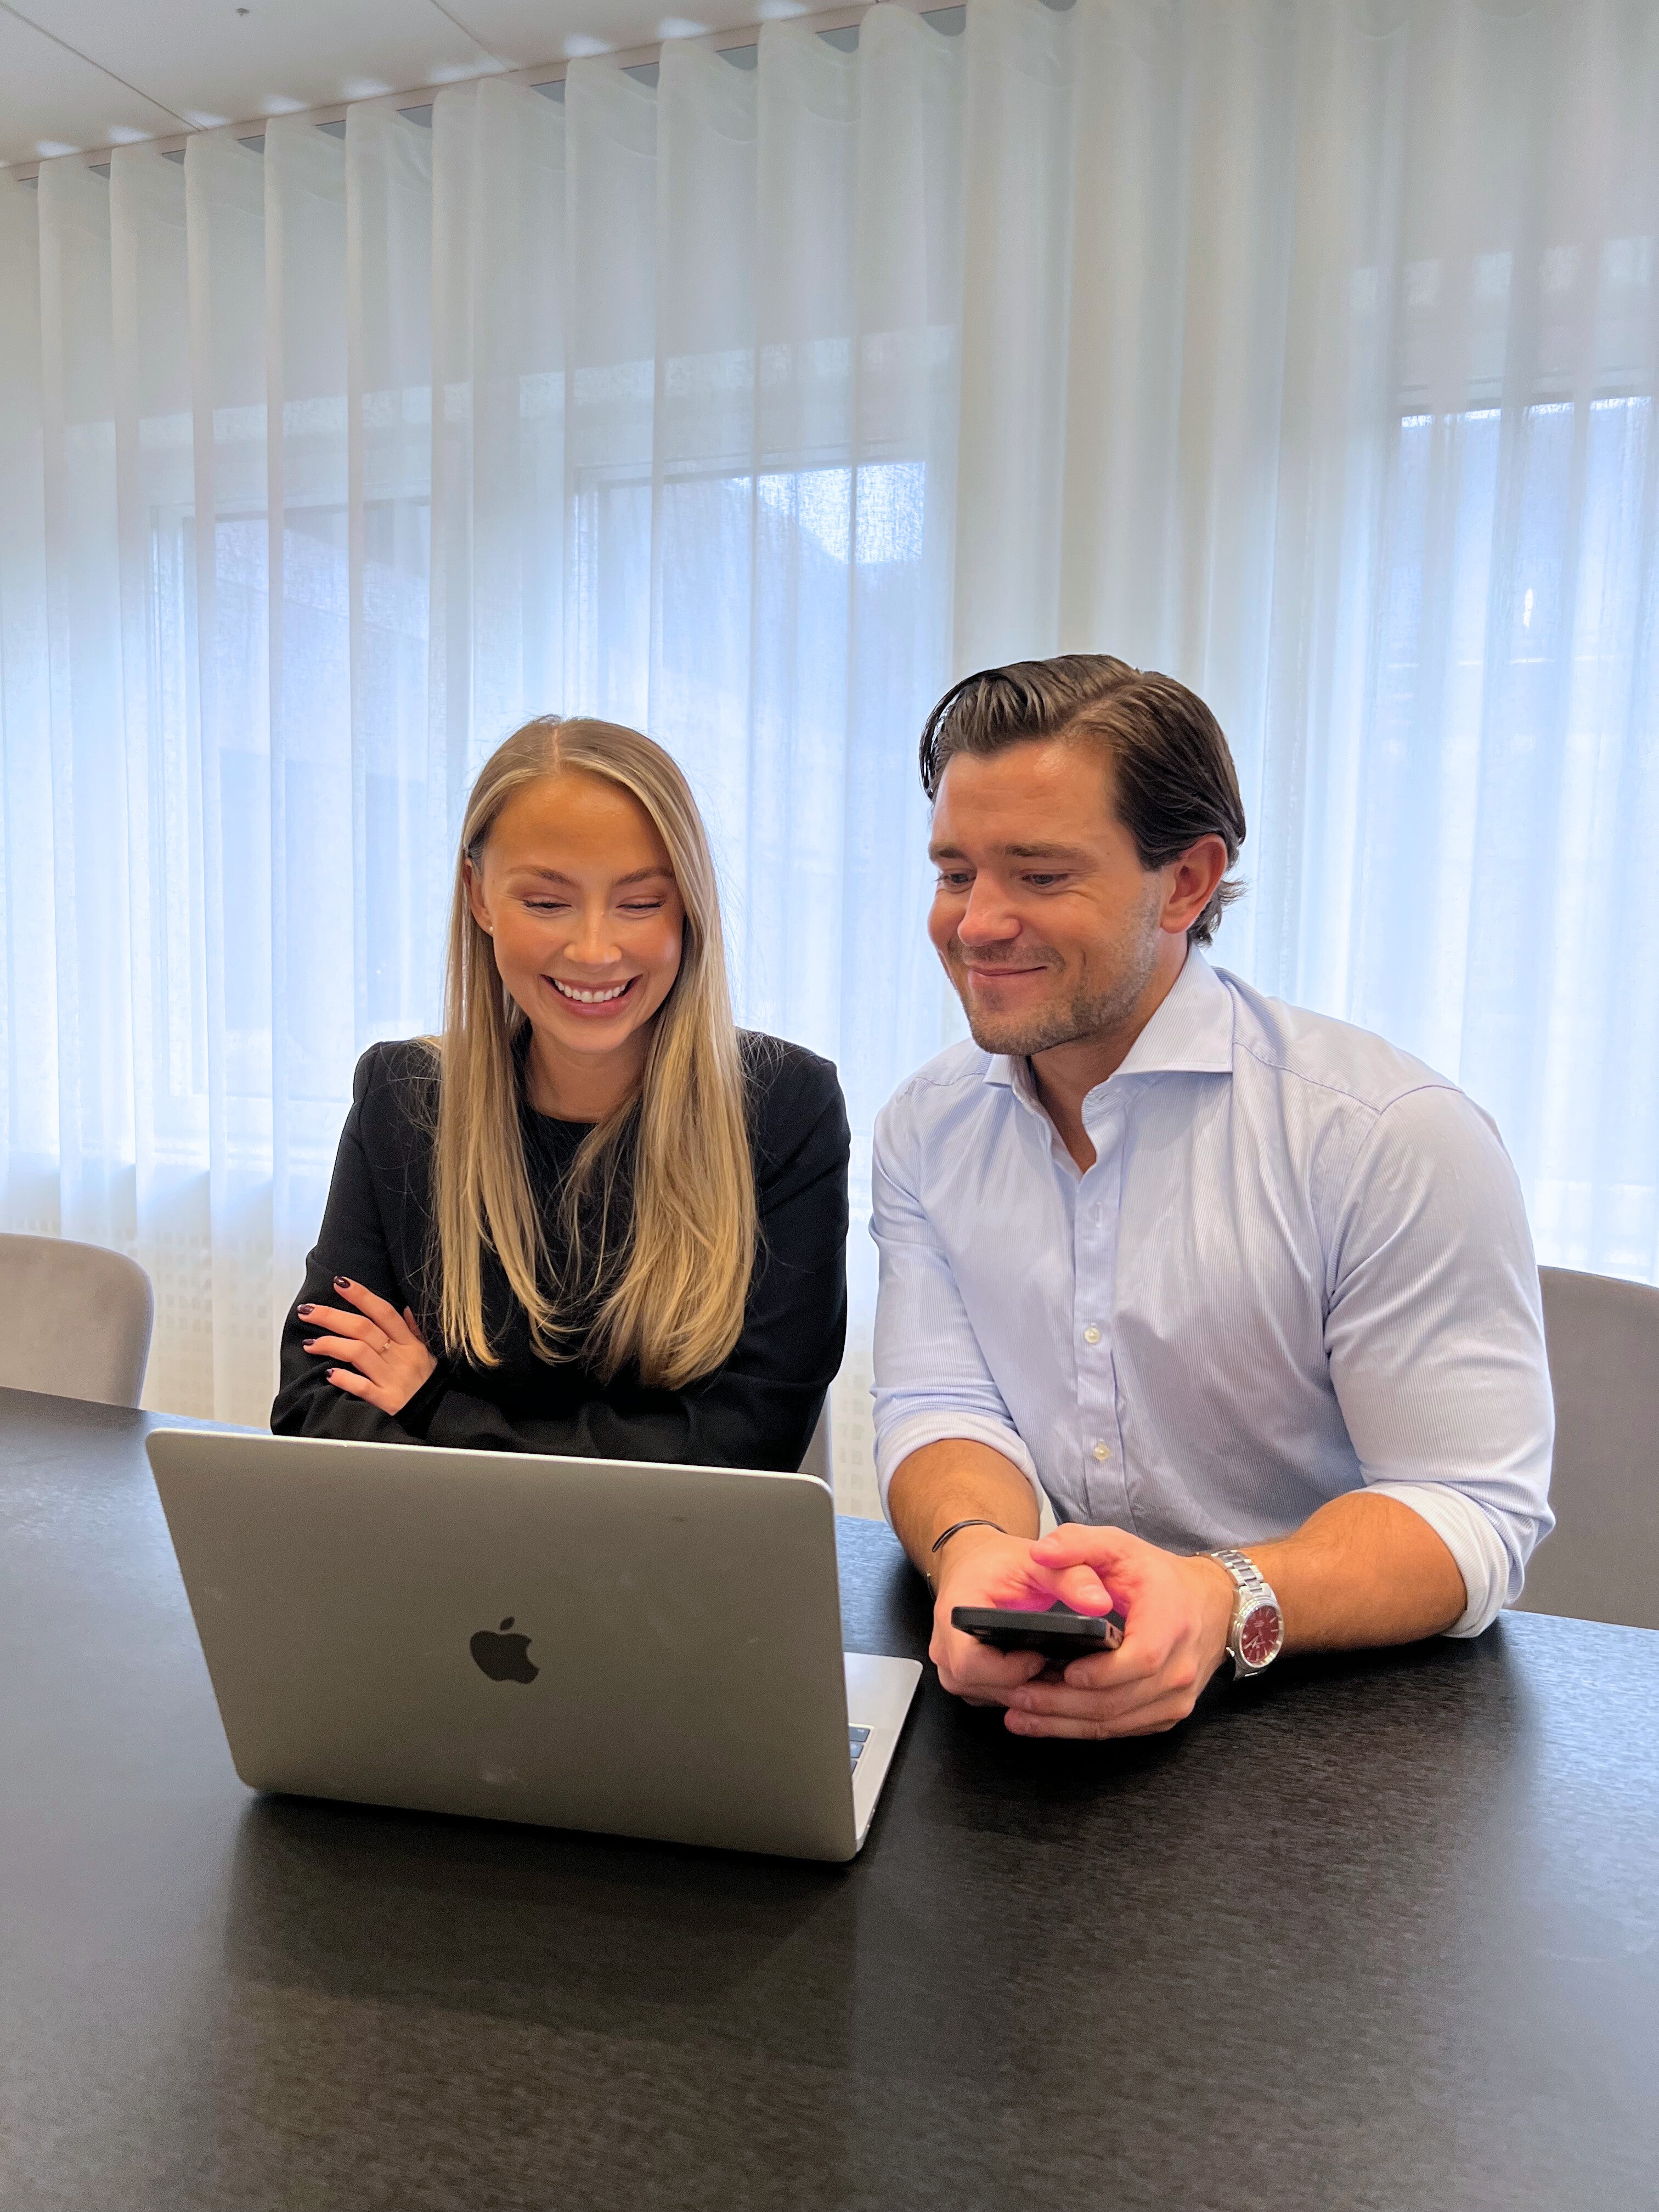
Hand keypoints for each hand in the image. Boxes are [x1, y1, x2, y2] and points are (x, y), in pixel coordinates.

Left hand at [298, 1277, 437, 1417]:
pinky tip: (328, 1374)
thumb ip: (413, 1330)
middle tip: (307, 1311)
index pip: (383, 1312)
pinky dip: (344, 1379)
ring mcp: (392, 1378)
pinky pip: (362, 1387)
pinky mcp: (386, 1401)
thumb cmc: (426, 1382)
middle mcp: (400, 1356)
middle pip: (363, 1329)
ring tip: (309, 1344)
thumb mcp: (426, 1352)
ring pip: (359, 1353)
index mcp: (409, 1342)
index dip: (361, 1295)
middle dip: (332, 1316)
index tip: (339, 1283)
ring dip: (331, 1344)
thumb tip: (404, 1308)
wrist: (437, 1413)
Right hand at [930, 1526, 1126, 1710]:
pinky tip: (1037, 1674)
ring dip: (1020, 1690)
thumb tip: (1098, 1603)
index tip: (1039, 1655)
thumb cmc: (998, 1562)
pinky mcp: (961, 1674)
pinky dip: (1013, 1689)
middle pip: (979, 1685)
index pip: (971, 1664)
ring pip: (985, 1695)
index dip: (1010, 1669)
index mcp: (955, 1612)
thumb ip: (1072, 1578)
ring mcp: (950, 1663)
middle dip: (1023, 1683)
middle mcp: (945, 1643)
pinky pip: (987, 1694)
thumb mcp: (1039, 1561)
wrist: (973, 1561)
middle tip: (1055, 1666)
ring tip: (1050, 1670)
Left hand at [999, 1524, 1235, 1739]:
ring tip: (1019, 1714)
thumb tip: (1040, 1553)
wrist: (1212, 1605)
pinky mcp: (1168, 1715)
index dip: (1101, 1672)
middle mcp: (1179, 1669)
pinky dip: (1083, 1728)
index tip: (1064, 1671)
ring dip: (1065, 1724)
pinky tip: (1049, 1721)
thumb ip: (1078, 1544)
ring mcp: (1176, 1698)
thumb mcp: (1120, 1546)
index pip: (1141, 1660)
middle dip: (1063, 1704)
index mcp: (1170, 1624)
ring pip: (1116, 1723)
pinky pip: (1122, 1730)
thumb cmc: (1160, 1576)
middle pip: (1118, 1701)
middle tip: (1017, 1697)